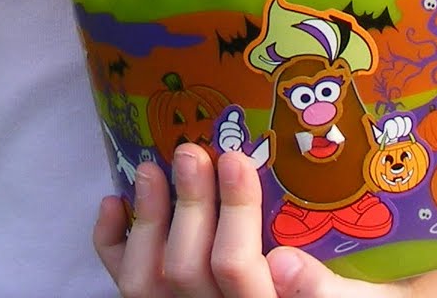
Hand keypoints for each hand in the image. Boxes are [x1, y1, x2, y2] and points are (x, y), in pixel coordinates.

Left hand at [94, 147, 410, 296]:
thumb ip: (325, 290)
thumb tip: (285, 262)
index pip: (238, 272)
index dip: (234, 213)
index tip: (234, 159)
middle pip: (187, 271)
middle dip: (188, 205)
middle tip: (190, 151)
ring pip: (146, 284)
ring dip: (147, 220)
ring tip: (151, 169)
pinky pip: (125, 288)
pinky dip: (112, 244)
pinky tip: (115, 204)